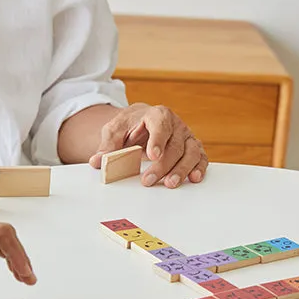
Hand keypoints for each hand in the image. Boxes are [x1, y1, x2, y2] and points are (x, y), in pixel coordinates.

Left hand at [90, 104, 207, 188]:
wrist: (141, 122)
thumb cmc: (130, 126)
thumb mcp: (115, 131)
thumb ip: (107, 146)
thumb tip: (98, 161)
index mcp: (157, 114)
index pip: (160, 124)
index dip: (158, 140)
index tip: (152, 155)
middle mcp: (176, 124)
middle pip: (174, 144)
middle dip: (163, 164)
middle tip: (149, 180)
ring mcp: (186, 136)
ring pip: (191, 152)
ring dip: (182, 169)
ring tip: (170, 183)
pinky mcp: (193, 147)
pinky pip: (200, 157)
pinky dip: (200, 167)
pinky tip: (194, 178)